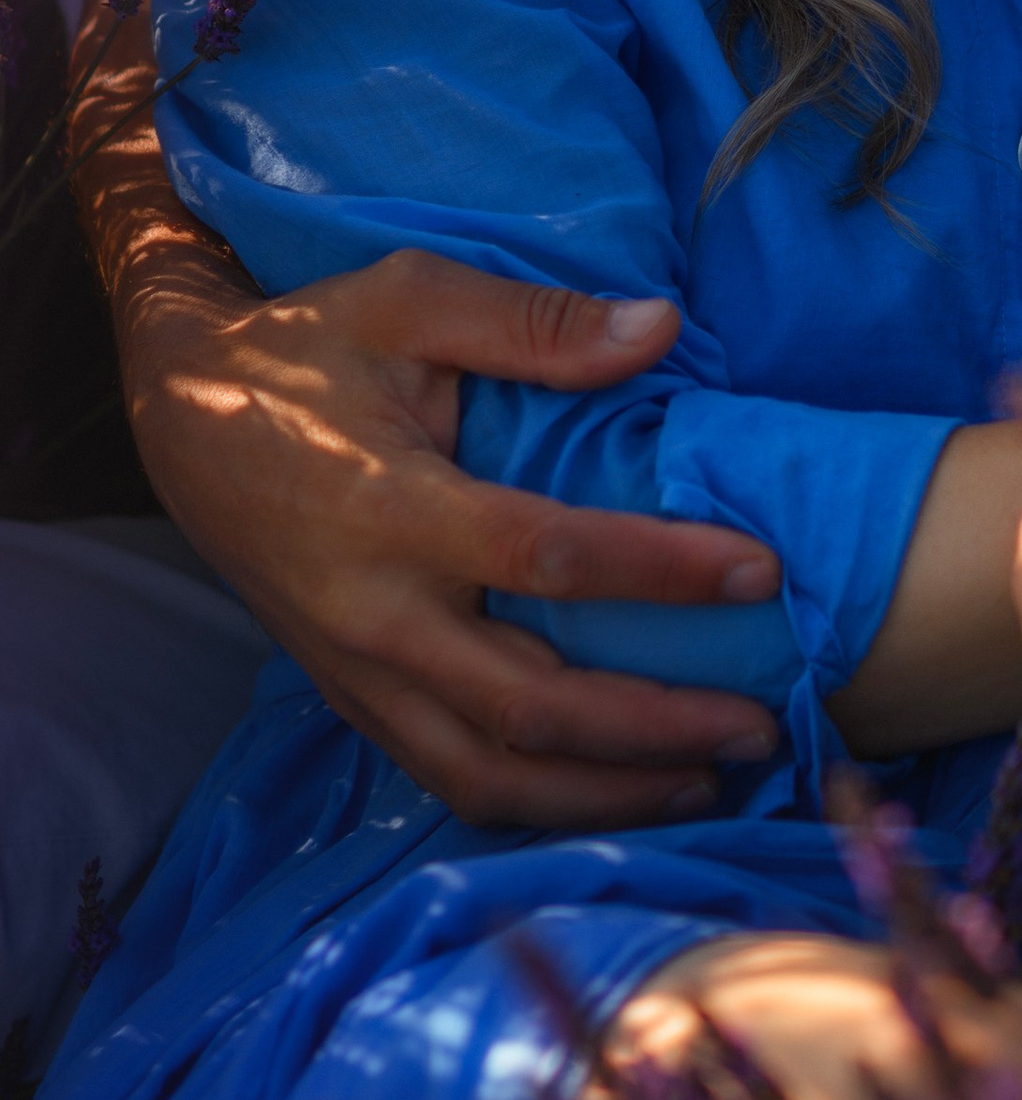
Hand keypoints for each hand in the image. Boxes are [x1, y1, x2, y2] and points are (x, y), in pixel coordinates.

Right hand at [121, 242, 787, 825]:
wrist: (184, 415)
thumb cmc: (312, 347)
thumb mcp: (412, 297)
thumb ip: (534, 323)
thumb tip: (662, 328)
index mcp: (391, 508)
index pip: (545, 557)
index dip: (658, 570)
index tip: (759, 573)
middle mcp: (373, 613)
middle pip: (527, 707)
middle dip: (652, 729)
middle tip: (760, 727)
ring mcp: (357, 672)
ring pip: (487, 773)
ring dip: (604, 791)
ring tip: (709, 780)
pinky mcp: (353, 698)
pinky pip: (448, 777)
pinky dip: (538, 802)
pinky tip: (615, 791)